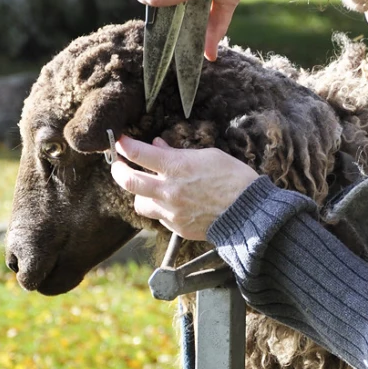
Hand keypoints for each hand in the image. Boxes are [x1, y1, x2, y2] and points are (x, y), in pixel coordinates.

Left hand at [110, 136, 260, 239]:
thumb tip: (158, 146)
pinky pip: (159, 217)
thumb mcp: (208, 156)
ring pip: (139, 204)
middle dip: (118, 170)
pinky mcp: (177, 227)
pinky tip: (173, 203)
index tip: (121, 141)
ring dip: (140, 194)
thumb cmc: (234, 179)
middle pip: (127, 181)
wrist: (249, 212)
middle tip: (119, 165)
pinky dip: (161, 209)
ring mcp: (171, 212)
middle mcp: (168, 191)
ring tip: (148, 189)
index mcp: (176, 168)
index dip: (124, 145)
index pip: (138, 153)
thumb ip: (178, 152)